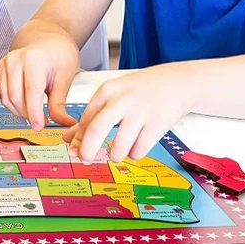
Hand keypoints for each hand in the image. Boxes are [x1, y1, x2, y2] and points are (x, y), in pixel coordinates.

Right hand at [0, 35, 79, 129]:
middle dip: (28, 114)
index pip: (31, 92)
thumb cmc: (59, 56)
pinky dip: (13, 105)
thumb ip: (59, 104)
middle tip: (42, 122)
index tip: (39, 126)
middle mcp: (15, 59)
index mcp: (34, 59)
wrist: (49, 41)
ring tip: (35, 113)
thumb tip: (64, 124)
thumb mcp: (65, 79)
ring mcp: (5, 63)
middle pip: (16, 97)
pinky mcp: (0, 69)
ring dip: (20, 112)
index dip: (35, 113)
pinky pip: (3, 95)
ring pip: (7, 98)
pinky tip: (26, 105)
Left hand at [62, 65, 192, 162]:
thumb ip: (91, 117)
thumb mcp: (112, 96)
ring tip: (119, 150)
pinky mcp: (157, 126)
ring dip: (115, 155)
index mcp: (107, 91)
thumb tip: (69, 140)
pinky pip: (138, 152)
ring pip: (119, 148)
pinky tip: (138, 143)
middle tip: (85, 160)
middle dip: (87, 151)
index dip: (78, 140)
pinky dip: (134, 154)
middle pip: (96, 131)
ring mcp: (140, 113)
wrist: (175, 83)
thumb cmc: (139, 90)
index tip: (74, 151)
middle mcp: (122, 100)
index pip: (85, 120)